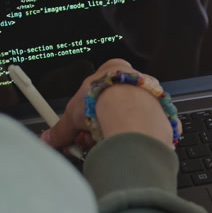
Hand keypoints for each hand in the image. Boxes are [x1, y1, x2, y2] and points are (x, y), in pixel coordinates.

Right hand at [43, 59, 174, 150]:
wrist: (130, 109)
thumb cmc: (103, 99)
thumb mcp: (72, 114)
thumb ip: (62, 128)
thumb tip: (50, 138)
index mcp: (113, 69)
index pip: (96, 91)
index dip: (84, 113)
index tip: (78, 128)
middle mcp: (134, 79)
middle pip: (112, 106)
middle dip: (99, 125)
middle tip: (90, 138)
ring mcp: (150, 95)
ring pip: (129, 117)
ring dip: (115, 130)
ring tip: (105, 140)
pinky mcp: (161, 112)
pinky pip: (146, 127)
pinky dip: (135, 136)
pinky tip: (125, 143)